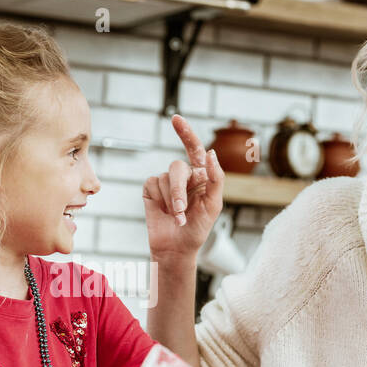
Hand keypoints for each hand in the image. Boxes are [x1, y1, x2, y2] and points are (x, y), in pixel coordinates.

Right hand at [142, 114, 223, 261]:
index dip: (185, 132)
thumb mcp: (214, 205)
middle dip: (178, 190)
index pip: (194, 149)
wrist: (176, 247)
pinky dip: (159, 200)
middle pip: (177, 167)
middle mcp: (183, 176)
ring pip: (165, 178)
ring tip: (176, 217)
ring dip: (171, 200)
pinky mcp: (151, 190)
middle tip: (180, 210)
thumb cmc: (198, 228)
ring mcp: (166, 182)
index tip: (175, 118)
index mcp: (201, 175)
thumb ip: (216, 178)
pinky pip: (152, 184)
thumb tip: (211, 153)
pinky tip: (164, 212)